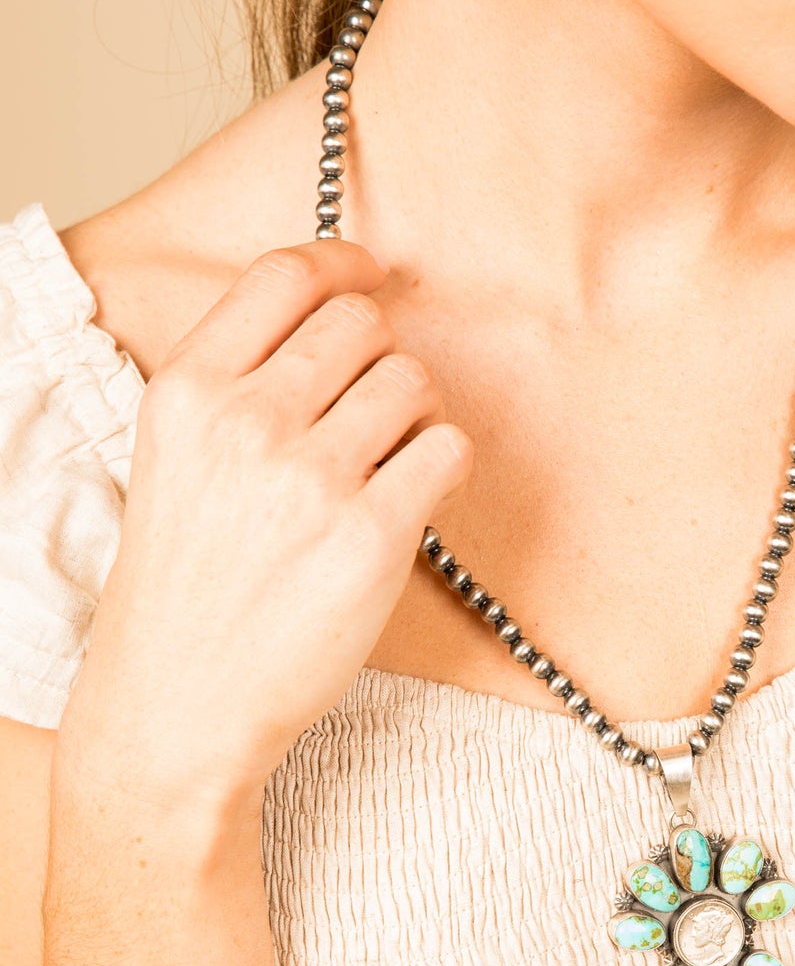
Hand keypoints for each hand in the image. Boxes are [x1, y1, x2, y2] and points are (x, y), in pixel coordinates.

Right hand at [60, 241, 471, 815]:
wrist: (182, 700)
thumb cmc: (187, 584)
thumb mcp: (176, 458)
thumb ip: (239, 383)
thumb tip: (334, 315)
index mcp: (189, 390)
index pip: (285, 275)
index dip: (344, 265)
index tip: (371, 277)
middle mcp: (247, 421)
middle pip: (362, 324)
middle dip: (381, 358)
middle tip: (372, 412)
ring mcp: (311, 478)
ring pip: (412, 381)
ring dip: (416, 416)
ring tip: (388, 466)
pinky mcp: (372, 534)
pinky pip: (448, 449)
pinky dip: (445, 467)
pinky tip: (415, 500)